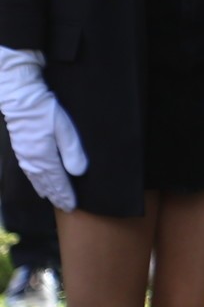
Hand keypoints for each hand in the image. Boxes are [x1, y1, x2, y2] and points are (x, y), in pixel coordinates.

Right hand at [0, 49, 87, 211]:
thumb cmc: (45, 111)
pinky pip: (30, 173)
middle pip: (47, 184)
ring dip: (47, 191)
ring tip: (54, 200)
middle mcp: (33, 161)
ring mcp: (25, 156)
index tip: (73, 206)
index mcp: (44, 158)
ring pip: (37, 180)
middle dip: (57, 196)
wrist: (20, 99)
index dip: (66, 194)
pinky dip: (36, 182)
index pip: (58, 182)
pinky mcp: (21, 150)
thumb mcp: (64, 129)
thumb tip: (80, 173)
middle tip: (66, 207)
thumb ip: (72, 151)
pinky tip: (38, 184)